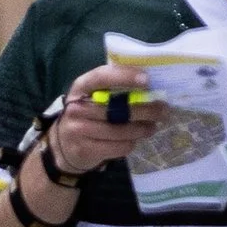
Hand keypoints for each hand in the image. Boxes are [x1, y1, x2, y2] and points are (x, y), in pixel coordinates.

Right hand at [40, 65, 162, 175]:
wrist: (63, 146)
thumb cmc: (87, 115)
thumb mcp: (92, 97)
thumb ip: (114, 89)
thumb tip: (150, 85)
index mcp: (81, 87)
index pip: (102, 77)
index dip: (125, 77)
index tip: (147, 80)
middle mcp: (77, 108)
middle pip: (117, 109)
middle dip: (145, 109)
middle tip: (163, 109)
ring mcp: (78, 130)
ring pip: (121, 131)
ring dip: (142, 129)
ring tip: (153, 126)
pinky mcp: (85, 149)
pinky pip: (118, 146)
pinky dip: (131, 143)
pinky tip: (136, 139)